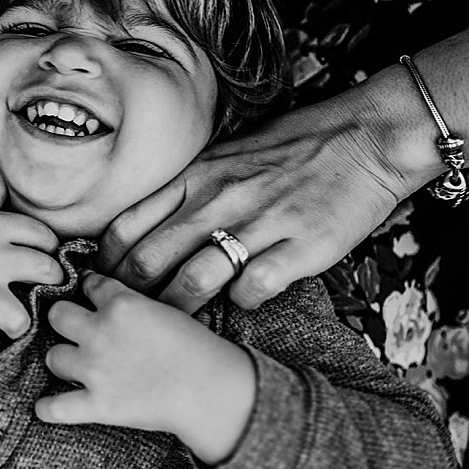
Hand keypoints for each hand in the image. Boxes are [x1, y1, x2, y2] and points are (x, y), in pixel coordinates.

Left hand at [36, 272, 254, 464]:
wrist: (212, 389)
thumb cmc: (197, 347)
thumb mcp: (163, 309)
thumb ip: (130, 302)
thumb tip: (105, 298)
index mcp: (120, 303)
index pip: (89, 284)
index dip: (90, 291)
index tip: (92, 298)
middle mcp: (100, 332)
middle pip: (57, 315)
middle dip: (65, 320)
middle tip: (78, 331)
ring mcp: (95, 369)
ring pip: (52, 356)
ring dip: (63, 360)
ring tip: (75, 367)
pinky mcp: (98, 404)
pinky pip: (56, 407)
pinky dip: (48, 408)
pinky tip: (44, 406)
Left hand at [97, 89, 412, 312]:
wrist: (364, 137)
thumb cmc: (290, 148)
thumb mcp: (223, 156)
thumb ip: (185, 191)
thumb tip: (143, 228)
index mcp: (194, 177)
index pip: (125, 226)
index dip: (105, 265)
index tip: (104, 286)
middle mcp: (217, 199)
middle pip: (149, 259)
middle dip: (130, 298)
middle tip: (129, 319)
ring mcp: (258, 223)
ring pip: (193, 280)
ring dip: (177, 311)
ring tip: (173, 331)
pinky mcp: (301, 246)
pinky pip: (253, 288)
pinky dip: (240, 304)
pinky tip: (241, 303)